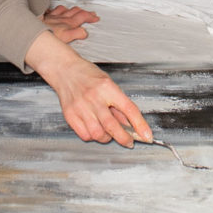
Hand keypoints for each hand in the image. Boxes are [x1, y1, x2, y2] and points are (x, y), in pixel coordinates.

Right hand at [25, 31, 151, 147]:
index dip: (140, 125)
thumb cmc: (88, 75)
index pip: (129, 109)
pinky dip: (93, 136)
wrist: (65, 70)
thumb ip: (118, 104)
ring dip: (107, 137)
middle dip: (124, 138)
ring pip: (98, 134)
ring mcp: (81, 107)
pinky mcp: (70, 115)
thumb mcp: (109, 84)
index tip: (147, 136)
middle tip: (129, 142)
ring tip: (108, 131)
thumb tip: (130, 124)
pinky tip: (95, 128)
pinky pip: (85, 135)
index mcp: (107, 87)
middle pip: (113, 126)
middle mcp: (94, 98)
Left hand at [42, 4, 98, 43]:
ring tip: (76, 10)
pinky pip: (52, 10)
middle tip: (91, 14)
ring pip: (65, 9)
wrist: (29, 31)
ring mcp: (53, 17)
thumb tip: (85, 32)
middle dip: (85, 12)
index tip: (96, 18)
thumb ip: (75, 34)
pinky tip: (55, 11)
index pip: (82, 17)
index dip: (90, 17)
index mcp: (67, 24)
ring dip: (72, 10)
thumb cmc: (44, 36)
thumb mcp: (63, 38)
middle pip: (76, 12)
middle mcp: (61, 18)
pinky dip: (56, 10)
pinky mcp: (44, 17)